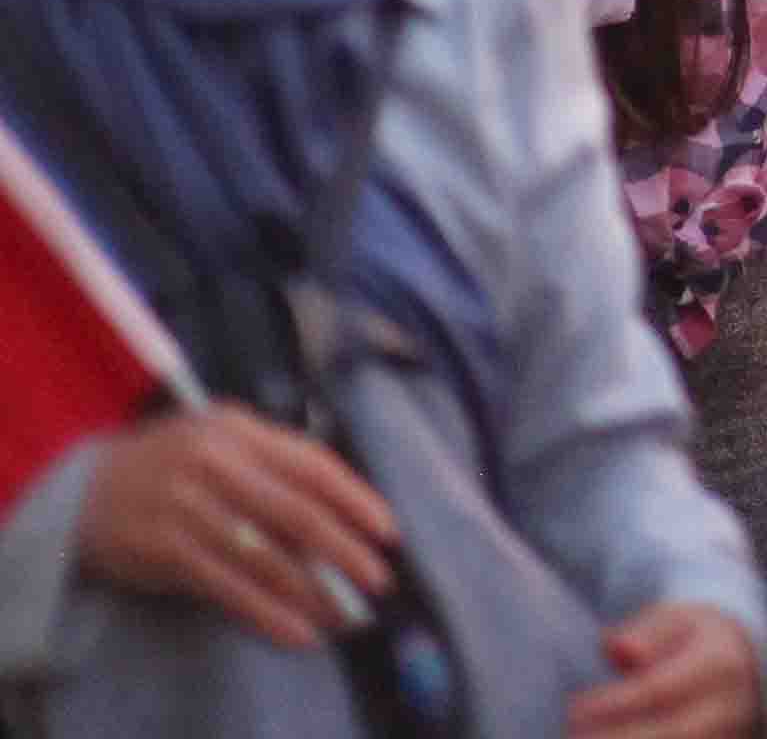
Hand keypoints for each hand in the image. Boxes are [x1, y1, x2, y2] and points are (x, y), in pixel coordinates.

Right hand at [72, 409, 395, 652]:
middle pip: (297, 514)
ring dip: (312, 591)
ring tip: (346, 614)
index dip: (356, 500)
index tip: (387, 532)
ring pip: (266, 557)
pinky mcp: (166, 553)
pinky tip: (297, 632)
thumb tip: (340, 508)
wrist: (81, 492)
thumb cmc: (169, 463)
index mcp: (239, 432)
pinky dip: (267, 613)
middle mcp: (217, 467)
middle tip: (377, 580)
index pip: (312, 465)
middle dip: (345, 551)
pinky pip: (228, 588)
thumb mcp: (220, 439)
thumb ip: (273, 461)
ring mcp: (190, 511)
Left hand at [566, 604, 762, 738]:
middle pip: (669, 732)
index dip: (612, 703)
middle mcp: (729, 706)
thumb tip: (619, 649)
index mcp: (719, 663)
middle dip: (614, 738)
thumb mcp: (677, 621)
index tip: (573, 709)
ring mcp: (728, 736)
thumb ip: (646, 633)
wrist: (746, 669)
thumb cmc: (696, 643)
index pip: (659, 689)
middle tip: (572, 736)